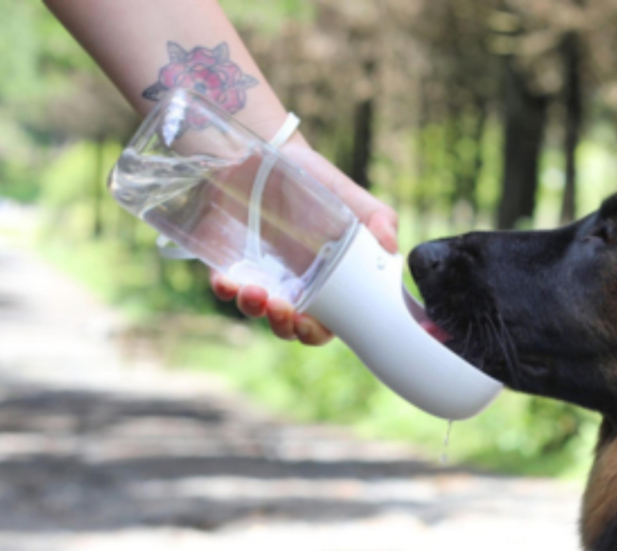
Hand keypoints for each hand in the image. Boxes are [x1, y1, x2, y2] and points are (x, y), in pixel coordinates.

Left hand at [211, 135, 398, 346]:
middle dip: (284, 327)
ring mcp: (260, 275)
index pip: (324, 324)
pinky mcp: (229, 260)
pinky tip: (228, 282)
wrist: (274, 153)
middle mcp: (292, 285)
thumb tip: (391, 245)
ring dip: (254, 309)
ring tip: (257, 293)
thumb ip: (378, 218)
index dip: (315, 333)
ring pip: (255, 310)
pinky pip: (225, 285)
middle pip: (288, 326)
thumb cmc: (317, 182)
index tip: (309, 325)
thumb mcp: (351, 198)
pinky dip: (225, 289)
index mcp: (325, 283)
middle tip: (285, 312)